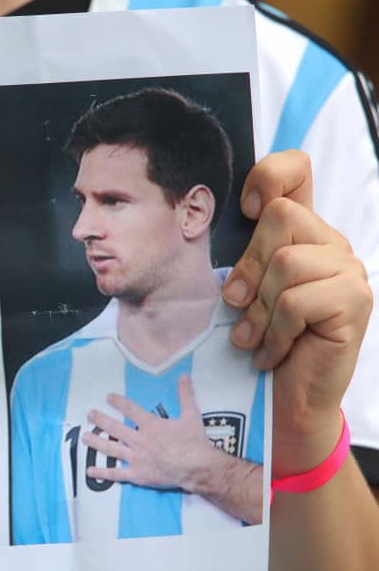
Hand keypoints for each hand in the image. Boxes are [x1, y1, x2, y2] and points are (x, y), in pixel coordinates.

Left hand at [86, 375, 262, 523]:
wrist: (197, 467)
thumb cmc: (194, 442)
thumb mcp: (191, 415)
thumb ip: (185, 395)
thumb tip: (184, 376)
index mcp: (150, 425)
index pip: (130, 410)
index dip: (118, 402)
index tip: (108, 397)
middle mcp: (139, 439)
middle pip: (115, 428)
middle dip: (100, 420)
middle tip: (89, 414)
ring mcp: (136, 457)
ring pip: (111, 448)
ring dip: (96, 442)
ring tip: (84, 437)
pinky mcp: (137, 474)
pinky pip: (116, 473)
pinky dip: (103, 473)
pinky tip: (90, 471)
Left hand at [221, 150, 371, 476]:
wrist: (285, 400)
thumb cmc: (259, 342)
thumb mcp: (242, 290)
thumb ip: (242, 254)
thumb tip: (217, 220)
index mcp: (302, 233)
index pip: (294, 170)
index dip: (268, 175)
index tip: (246, 211)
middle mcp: (331, 243)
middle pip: (280, 216)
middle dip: (247, 266)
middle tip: (237, 306)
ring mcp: (348, 270)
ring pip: (286, 262)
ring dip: (259, 308)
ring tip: (252, 337)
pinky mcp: (353, 301)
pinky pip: (296, 301)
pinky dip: (274, 331)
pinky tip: (271, 352)